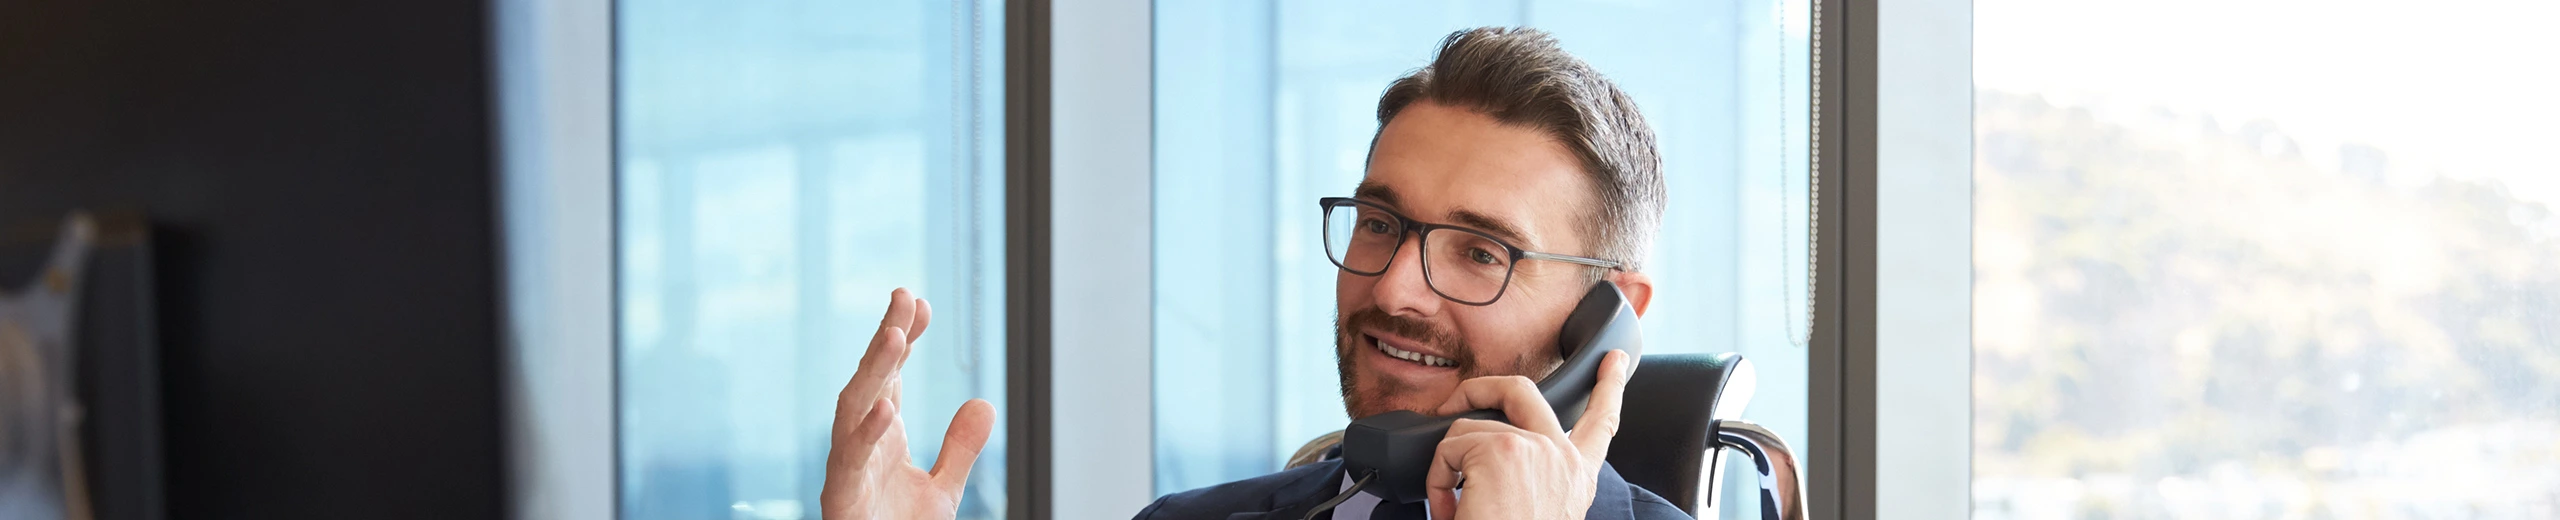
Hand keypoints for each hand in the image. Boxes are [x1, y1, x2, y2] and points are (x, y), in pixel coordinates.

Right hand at [821, 288, 996, 519]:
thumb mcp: (942, 491)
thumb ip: (960, 448)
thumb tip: (984, 401)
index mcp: (879, 438)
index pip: (890, 376)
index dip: (901, 337)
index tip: (919, 301)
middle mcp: (857, 445)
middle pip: (869, 381)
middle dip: (885, 337)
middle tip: (904, 297)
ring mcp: (846, 470)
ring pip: (852, 410)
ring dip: (873, 372)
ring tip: (896, 336)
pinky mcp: (840, 500)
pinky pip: (849, 462)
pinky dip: (865, 434)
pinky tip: (886, 407)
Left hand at [1423, 350, 1635, 519]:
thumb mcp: (1538, 509)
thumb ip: (1532, 478)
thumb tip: (1488, 459)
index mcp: (1576, 477)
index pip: (1602, 424)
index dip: (1610, 387)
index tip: (1615, 362)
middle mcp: (1563, 457)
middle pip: (1524, 390)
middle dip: (1481, 385)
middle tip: (1455, 399)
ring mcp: (1534, 447)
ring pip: (1470, 426)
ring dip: (1447, 466)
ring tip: (1450, 505)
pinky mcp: (1501, 448)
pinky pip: (1449, 445)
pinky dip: (1435, 477)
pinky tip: (1448, 507)